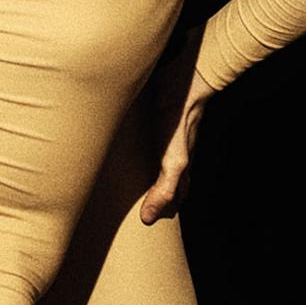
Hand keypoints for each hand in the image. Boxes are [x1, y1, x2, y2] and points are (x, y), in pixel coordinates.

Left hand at [134, 76, 214, 224]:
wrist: (184, 82)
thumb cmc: (179, 122)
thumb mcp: (174, 161)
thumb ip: (164, 189)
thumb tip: (148, 219)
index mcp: (180, 169)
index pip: (174, 197)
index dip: (163, 210)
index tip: (148, 222)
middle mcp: (173, 155)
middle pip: (165, 181)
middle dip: (153, 194)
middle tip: (132, 205)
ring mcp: (164, 138)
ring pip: (154, 162)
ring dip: (142, 172)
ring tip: (123, 181)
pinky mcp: (153, 121)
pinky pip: (142, 141)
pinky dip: (134, 151)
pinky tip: (121, 147)